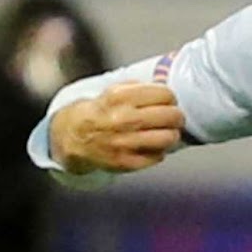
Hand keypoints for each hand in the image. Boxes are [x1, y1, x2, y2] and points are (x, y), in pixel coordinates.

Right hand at [50, 82, 185, 173]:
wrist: (74, 137)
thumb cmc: (100, 112)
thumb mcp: (114, 91)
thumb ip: (139, 88)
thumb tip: (166, 91)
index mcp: (119, 96)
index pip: (165, 94)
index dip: (170, 98)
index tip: (169, 101)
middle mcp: (122, 119)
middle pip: (171, 116)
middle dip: (177, 116)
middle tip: (175, 118)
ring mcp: (124, 142)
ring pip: (168, 138)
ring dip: (172, 135)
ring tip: (168, 133)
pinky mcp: (126, 162)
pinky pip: (158, 157)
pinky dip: (160, 151)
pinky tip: (153, 146)